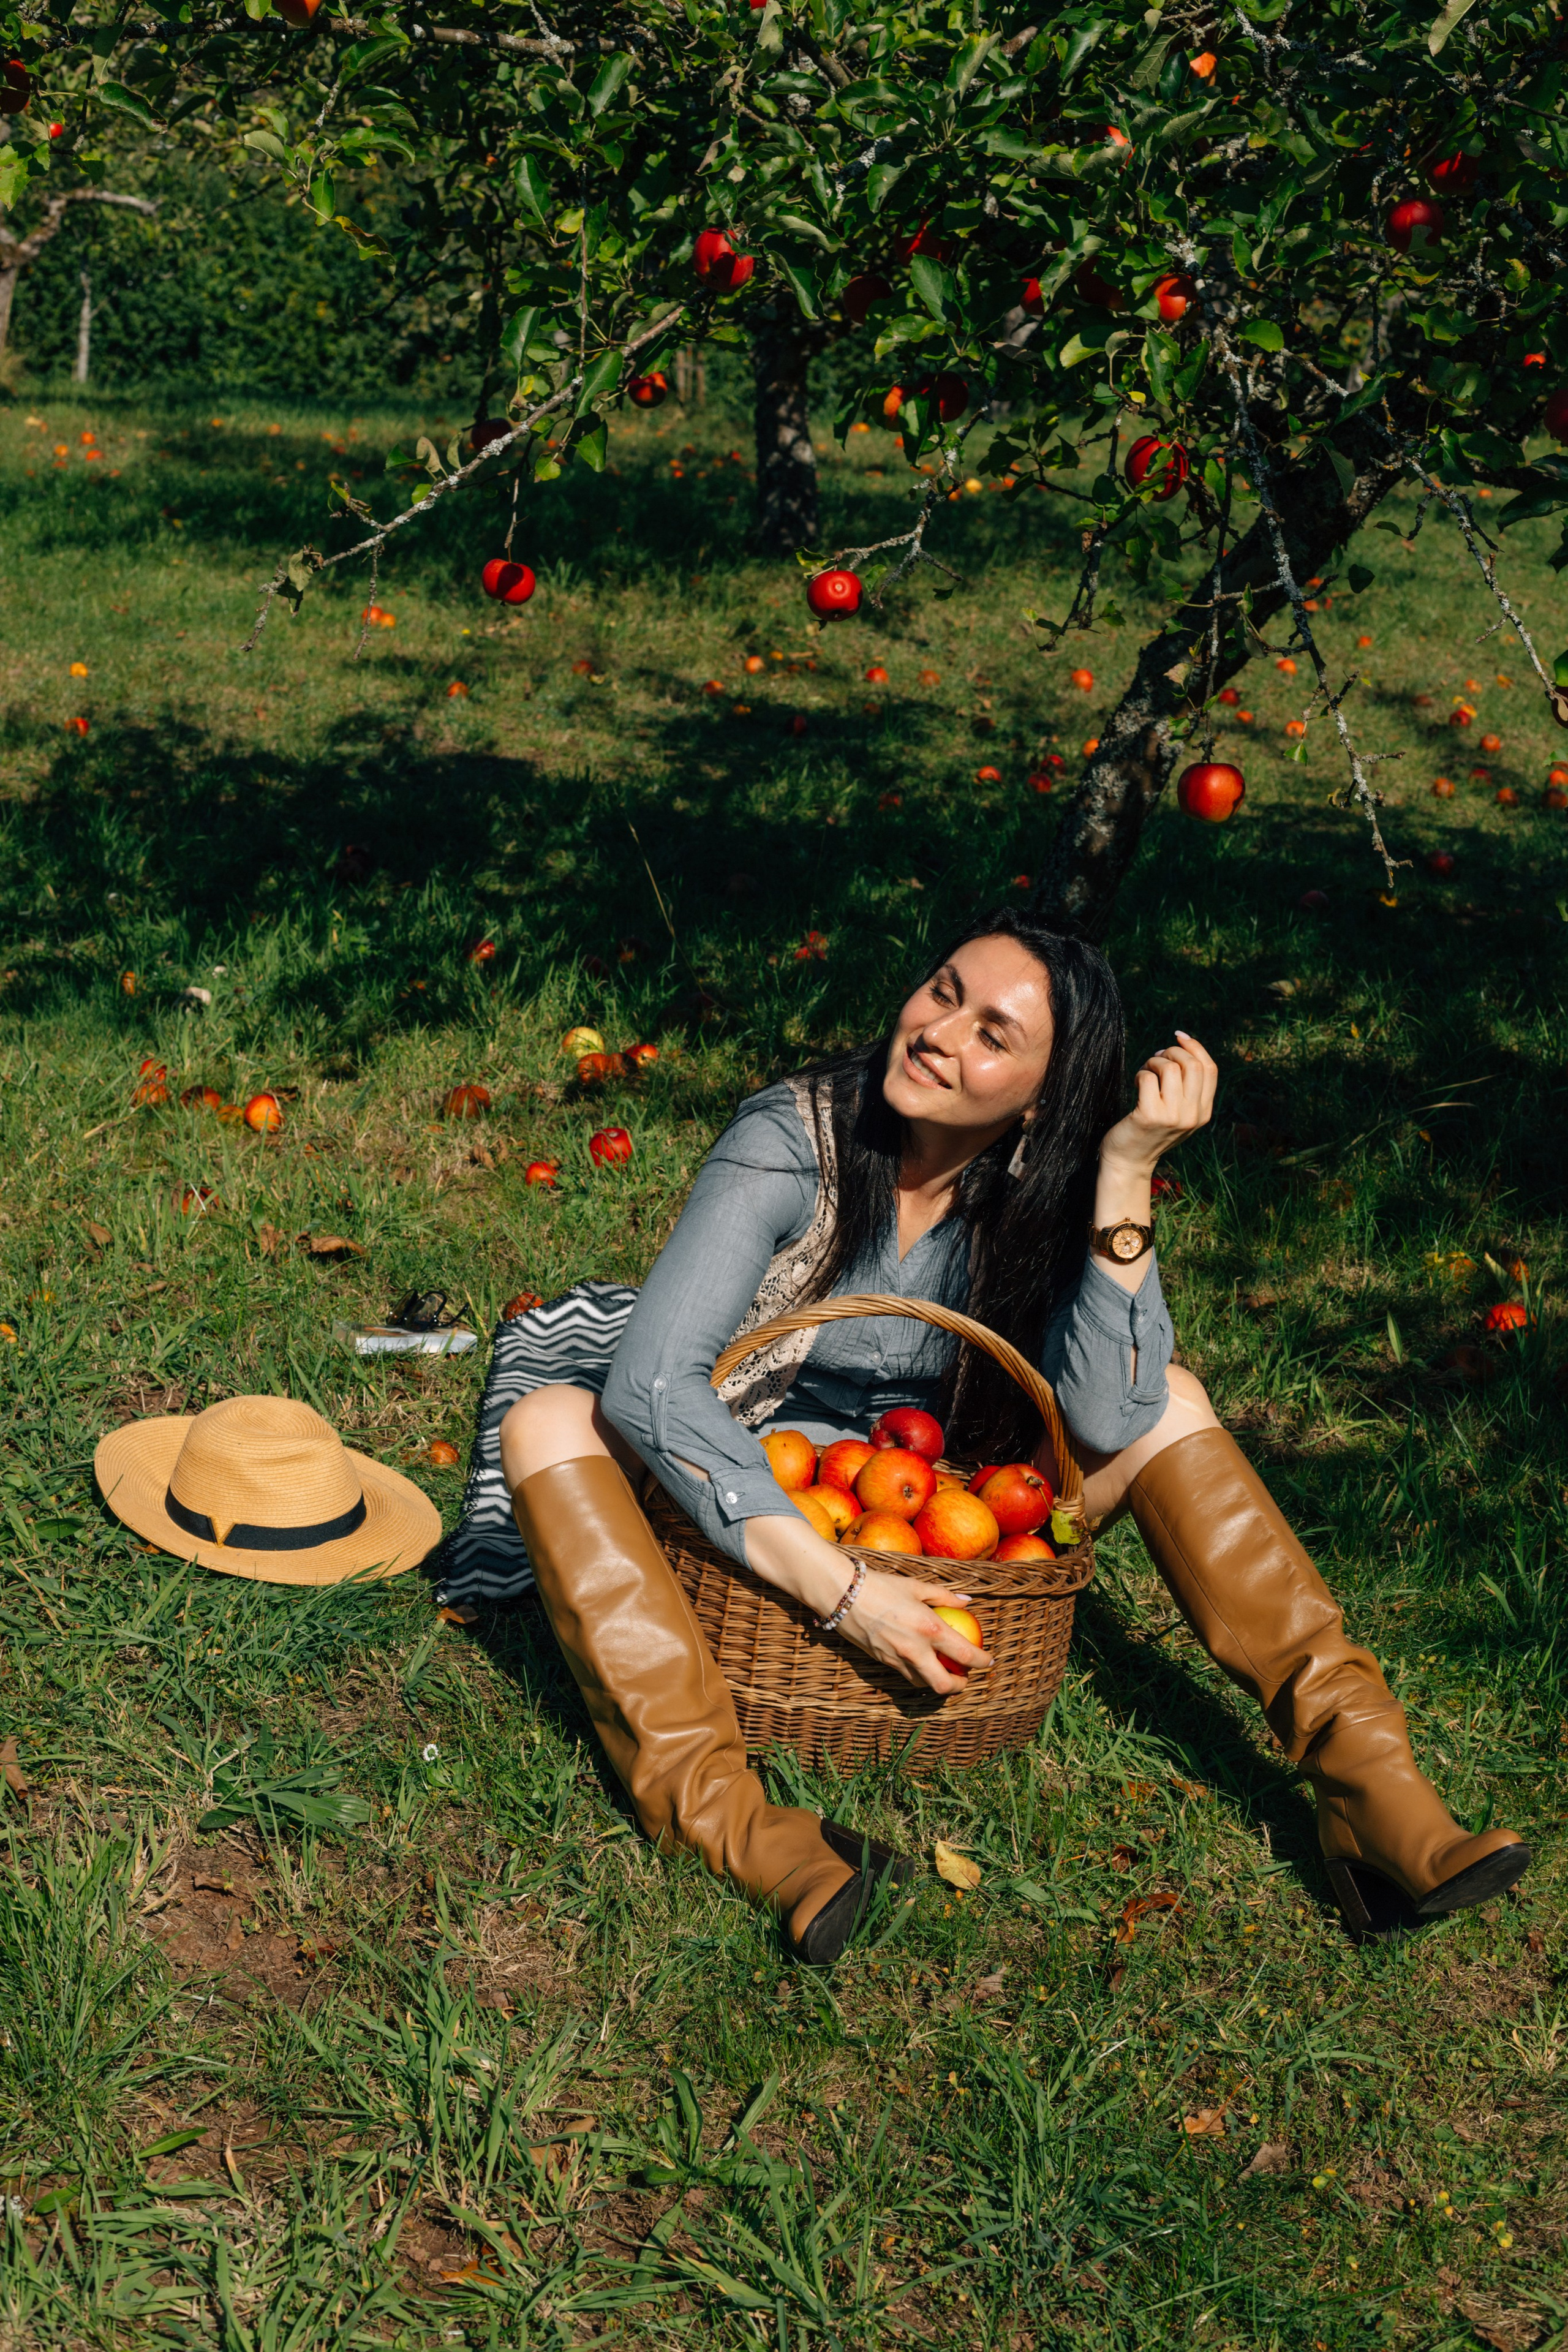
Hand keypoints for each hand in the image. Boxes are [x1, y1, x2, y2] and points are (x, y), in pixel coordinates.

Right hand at [840, 1569, 992, 1694]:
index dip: (982, 1661)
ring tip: (943, 1669)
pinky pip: (906, 1675)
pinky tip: (921, 1662)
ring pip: (924, 1684)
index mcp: (930, 1628)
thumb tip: (967, 1602)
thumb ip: (945, 1596)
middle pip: (944, 1685)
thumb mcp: (917, 1586)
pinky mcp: (882, 1662)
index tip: (988, 1660)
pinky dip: (918, 1674)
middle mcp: (915, 1650)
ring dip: (937, 1681)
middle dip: (960, 1686)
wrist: (843, 1594)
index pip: (965, 1655)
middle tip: (965, 1678)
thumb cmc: (882, 1585)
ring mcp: (897, 1659)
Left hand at [1099, 1030, 1216, 1175]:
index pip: (1210, 1069)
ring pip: (1170, 1068)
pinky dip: (1140, 1074)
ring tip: (1145, 1072)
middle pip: (1192, 1064)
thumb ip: (1187, 1088)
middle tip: (1156, 1058)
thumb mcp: (1178, 1112)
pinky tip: (1136, 1084)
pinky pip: (1148, 1078)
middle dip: (1171, 1052)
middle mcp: (1193, 1115)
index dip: (1195, 1047)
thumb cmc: (1149, 1130)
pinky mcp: (1150, 1116)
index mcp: (1204, 1112)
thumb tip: (1181, 1045)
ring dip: (1153, 1062)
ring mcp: (1173, 1117)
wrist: (1129, 1161)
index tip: (1179, 1036)